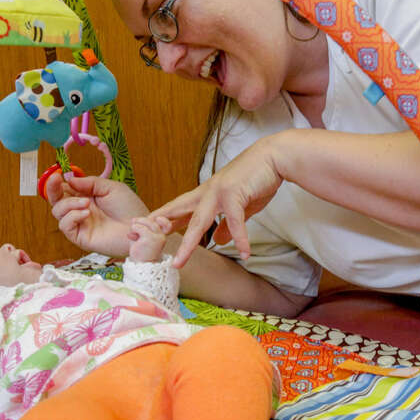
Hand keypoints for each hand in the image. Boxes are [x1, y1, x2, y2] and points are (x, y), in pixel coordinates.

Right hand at [46, 173, 148, 258]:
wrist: (139, 227)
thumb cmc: (130, 208)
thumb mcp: (111, 188)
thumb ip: (90, 183)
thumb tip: (69, 179)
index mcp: (86, 196)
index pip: (65, 188)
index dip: (57, 181)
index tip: (57, 173)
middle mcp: (80, 209)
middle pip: (56, 200)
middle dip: (52, 189)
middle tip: (56, 180)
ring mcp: (80, 224)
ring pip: (58, 212)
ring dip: (69, 204)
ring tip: (87, 203)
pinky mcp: (81, 237)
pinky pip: (65, 226)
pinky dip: (72, 217)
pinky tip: (86, 213)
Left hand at [127, 215, 171, 262]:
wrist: (140, 267)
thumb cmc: (140, 254)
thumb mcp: (141, 239)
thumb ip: (140, 228)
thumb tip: (134, 220)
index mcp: (162, 237)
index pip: (165, 222)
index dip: (158, 219)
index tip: (151, 222)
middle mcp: (162, 236)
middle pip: (151, 220)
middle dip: (140, 222)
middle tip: (133, 230)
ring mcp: (157, 237)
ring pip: (145, 221)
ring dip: (136, 226)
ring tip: (133, 235)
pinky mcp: (149, 238)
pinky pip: (138, 227)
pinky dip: (132, 230)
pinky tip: (132, 237)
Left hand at [149, 138, 282, 267]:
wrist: (274, 157)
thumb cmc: (257, 180)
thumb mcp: (239, 207)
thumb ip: (227, 225)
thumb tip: (218, 241)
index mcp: (206, 194)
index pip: (179, 209)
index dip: (163, 220)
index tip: (146, 231)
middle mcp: (207, 192)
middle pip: (181, 214)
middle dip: (162, 229)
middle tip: (144, 243)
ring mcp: (219, 192)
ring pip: (199, 221)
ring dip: (189, 243)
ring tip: (180, 261)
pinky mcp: (236, 193)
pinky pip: (235, 221)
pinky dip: (240, 238)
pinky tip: (244, 252)